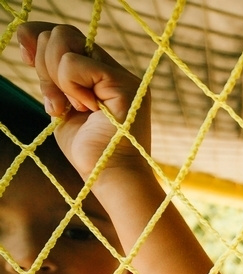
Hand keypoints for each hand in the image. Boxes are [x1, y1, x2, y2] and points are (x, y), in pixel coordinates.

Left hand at [17, 22, 148, 176]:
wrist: (112, 177)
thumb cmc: (91, 153)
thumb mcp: (62, 108)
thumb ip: (54, 80)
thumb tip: (31, 47)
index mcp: (100, 74)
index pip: (64, 36)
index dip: (38, 40)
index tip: (26, 59)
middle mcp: (113, 70)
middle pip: (61, 34)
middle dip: (44, 66)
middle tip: (57, 104)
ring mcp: (120, 75)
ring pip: (64, 42)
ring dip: (55, 78)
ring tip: (69, 108)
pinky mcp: (122, 83)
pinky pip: (73, 64)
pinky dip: (68, 87)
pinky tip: (84, 109)